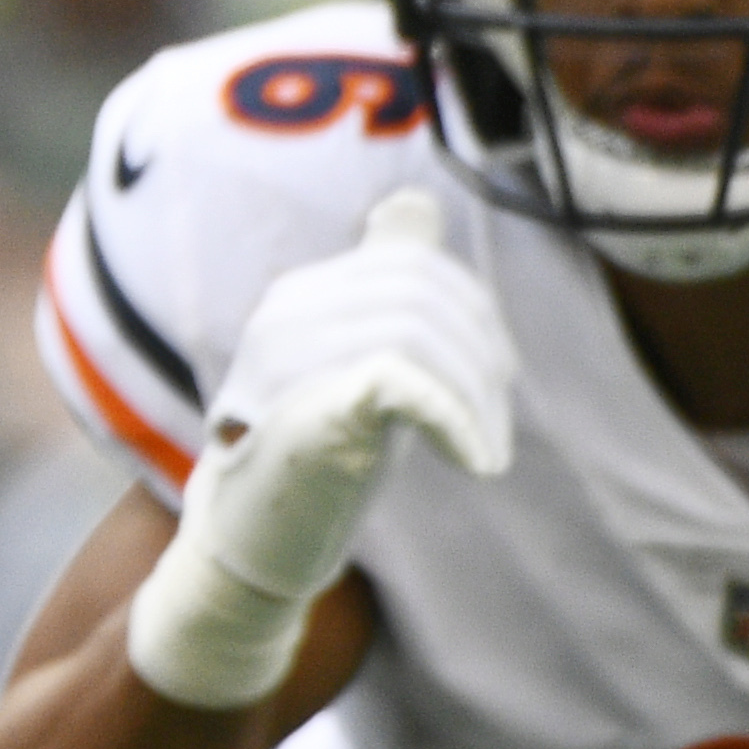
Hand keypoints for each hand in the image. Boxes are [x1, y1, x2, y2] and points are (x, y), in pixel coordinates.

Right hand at [129, 187, 516, 709]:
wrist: (254, 542)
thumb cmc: (314, 456)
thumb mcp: (357, 361)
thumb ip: (383, 291)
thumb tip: (415, 206)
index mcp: (302, 294)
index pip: (414, 262)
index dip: (475, 312)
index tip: (494, 377)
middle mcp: (288, 311)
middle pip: (424, 292)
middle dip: (483, 358)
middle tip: (494, 429)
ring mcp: (290, 355)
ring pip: (421, 333)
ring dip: (476, 398)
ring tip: (485, 452)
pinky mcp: (310, 405)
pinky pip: (407, 379)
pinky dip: (459, 419)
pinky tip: (477, 460)